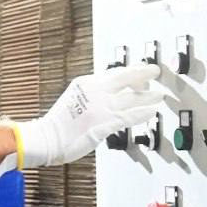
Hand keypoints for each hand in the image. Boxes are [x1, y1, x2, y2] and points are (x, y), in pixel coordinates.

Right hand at [13, 64, 165, 167]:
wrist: (46, 138)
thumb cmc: (58, 124)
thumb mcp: (75, 98)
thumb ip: (92, 94)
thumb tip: (107, 94)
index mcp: (87, 83)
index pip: (115, 73)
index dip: (132, 70)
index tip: (142, 69)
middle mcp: (96, 91)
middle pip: (126, 78)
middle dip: (144, 73)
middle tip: (155, 71)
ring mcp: (102, 107)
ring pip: (132, 98)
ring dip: (149, 96)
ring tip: (160, 96)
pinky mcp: (105, 123)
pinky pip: (129, 116)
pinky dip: (142, 113)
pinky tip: (152, 111)